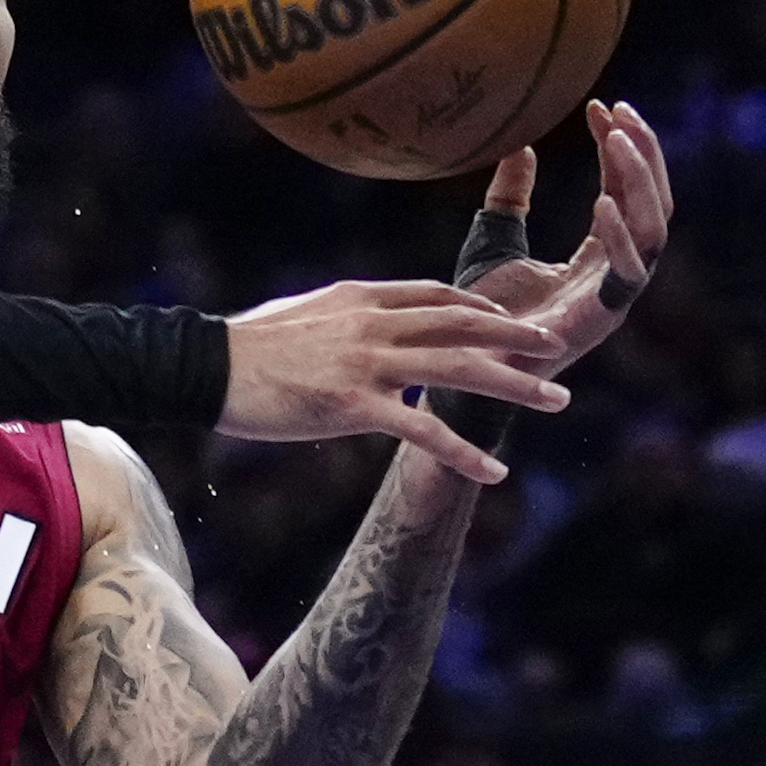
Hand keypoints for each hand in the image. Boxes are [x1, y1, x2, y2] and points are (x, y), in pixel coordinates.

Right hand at [219, 278, 569, 482]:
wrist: (206, 367)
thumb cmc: (244, 347)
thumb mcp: (303, 314)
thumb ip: (343, 319)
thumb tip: (356, 326)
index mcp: (362, 298)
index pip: (437, 295)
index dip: (480, 307)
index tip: (508, 318)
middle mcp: (374, 324)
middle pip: (464, 324)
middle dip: (517, 335)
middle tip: (559, 346)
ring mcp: (368, 363)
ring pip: (460, 370)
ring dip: (515, 385)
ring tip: (556, 399)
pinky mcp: (355, 404)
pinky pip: (423, 430)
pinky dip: (464, 452)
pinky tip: (495, 470)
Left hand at [463, 100, 672, 376]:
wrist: (464, 369)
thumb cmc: (480, 313)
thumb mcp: (492, 241)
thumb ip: (510, 198)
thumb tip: (519, 144)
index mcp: (597, 256)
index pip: (626, 190)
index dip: (620, 148)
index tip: (602, 106)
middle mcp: (614, 274)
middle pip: (653, 204)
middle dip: (645, 155)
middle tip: (622, 111)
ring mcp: (614, 298)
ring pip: (652, 232)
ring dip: (640, 183)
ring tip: (619, 138)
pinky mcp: (602, 321)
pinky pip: (627, 274)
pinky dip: (618, 236)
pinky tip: (602, 199)